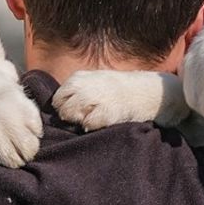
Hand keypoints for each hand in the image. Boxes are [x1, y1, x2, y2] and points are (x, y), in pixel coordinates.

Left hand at [53, 70, 187, 129]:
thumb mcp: (94, 83)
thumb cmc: (119, 92)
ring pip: (70, 117)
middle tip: (88, 117)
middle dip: (70, 117)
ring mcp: (91, 98)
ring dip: (80, 122)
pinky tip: (106, 121)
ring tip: (97, 119)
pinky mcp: (103, 112)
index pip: (57, 99)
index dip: (65, 108)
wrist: (146, 93)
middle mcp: (81, 86)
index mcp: (77, 78)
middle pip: (61, 109)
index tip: (78, 113)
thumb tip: (59, 109)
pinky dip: (94, 126)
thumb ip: (76, 93)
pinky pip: (87, 125)